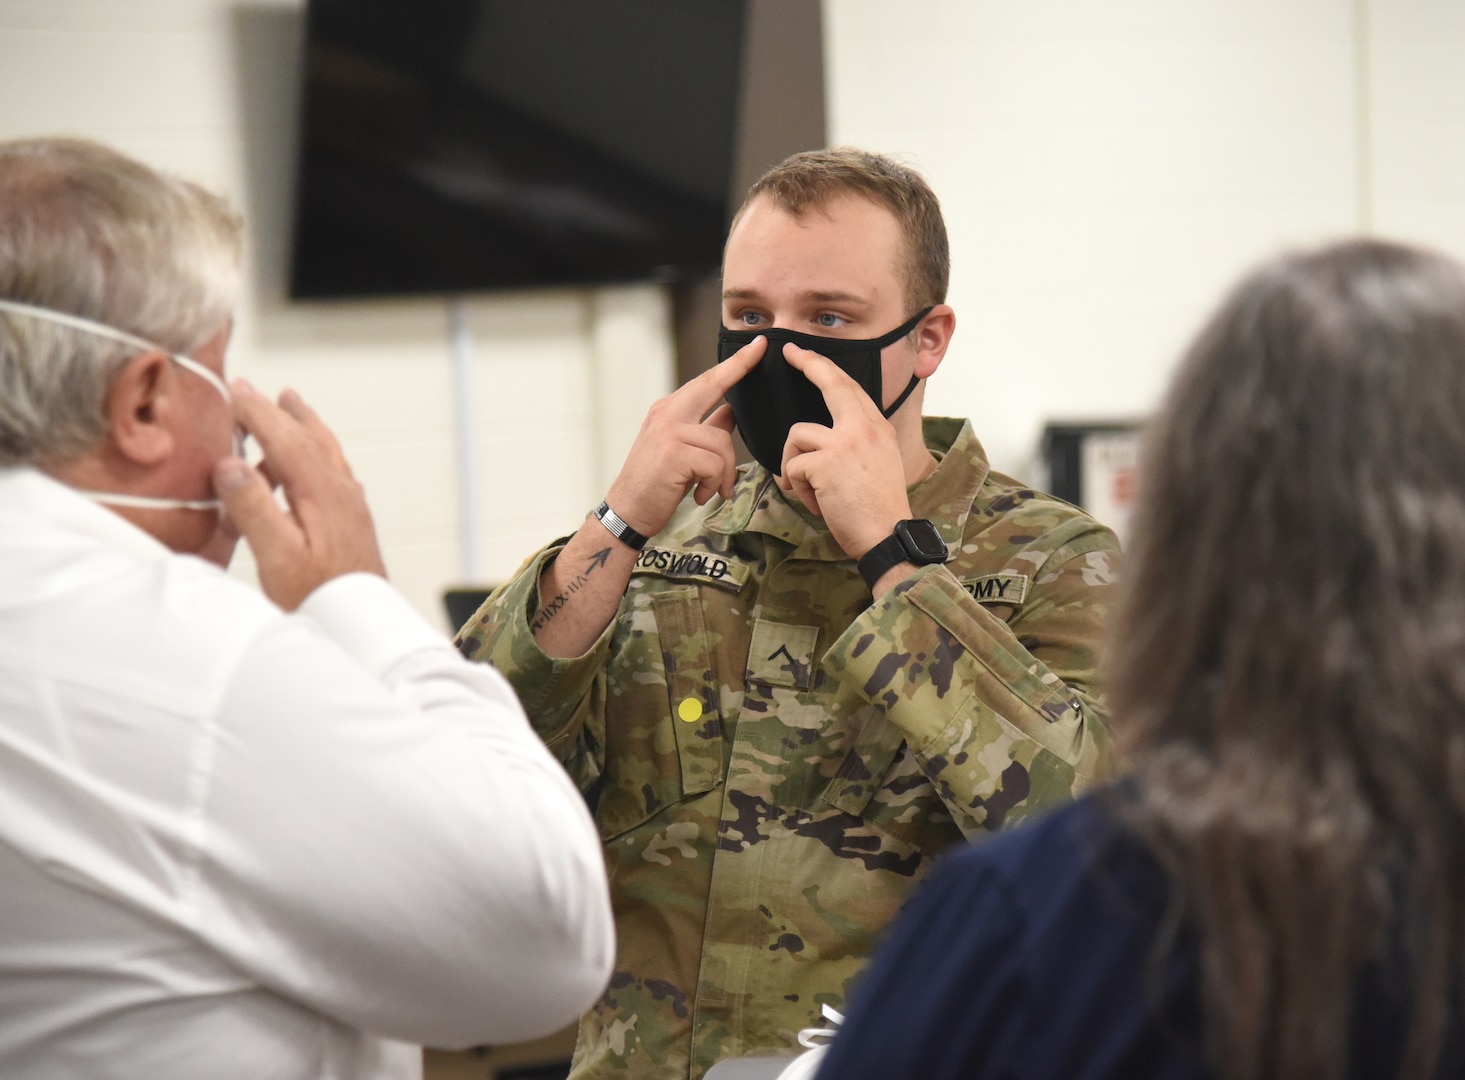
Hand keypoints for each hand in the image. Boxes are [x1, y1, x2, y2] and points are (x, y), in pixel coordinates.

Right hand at [212, 381, 386, 610]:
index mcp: (321, 491)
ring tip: (285, 406)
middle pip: (308, 437)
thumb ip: (253, 507)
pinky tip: (307, 460)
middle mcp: (340, 489)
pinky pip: (331, 469)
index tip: (234, 389)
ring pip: (324, 450)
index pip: (284, 438)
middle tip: (251, 390)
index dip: (257, 412)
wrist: (360, 620)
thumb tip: (229, 465)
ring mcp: (349, 502)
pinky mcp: (351, 517)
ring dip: (301, 425)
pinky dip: (314, 451)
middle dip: (277, 411)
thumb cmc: (318, 593)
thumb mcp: (276, 554)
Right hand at [603, 336, 764, 534]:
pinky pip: (715, 465)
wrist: (628, 511)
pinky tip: (700, 495)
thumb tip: (732, 410)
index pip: (706, 382)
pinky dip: (715, 485)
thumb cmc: (656, 482)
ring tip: (710, 489)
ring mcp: (669, 432)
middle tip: (760, 349)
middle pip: (712, 386)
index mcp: (668, 410)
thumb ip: (706, 428)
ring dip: (724, 473)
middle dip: (739, 367)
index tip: (757, 346)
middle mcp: (666, 414)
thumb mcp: (680, 449)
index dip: (734, 363)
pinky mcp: (674, 454)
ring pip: (722, 441)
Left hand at [778, 344, 913, 558]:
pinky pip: (793, 466)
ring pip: (797, 434)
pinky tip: (816, 503)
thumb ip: (858, 442)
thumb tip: (827, 436)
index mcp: (878, 428)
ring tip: (811, 490)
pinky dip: (797, 488)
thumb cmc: (879, 509)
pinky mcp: (824, 463)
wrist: (887, 536)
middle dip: (809, 363)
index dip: (826, 368)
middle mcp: (864, 428)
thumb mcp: (879, 463)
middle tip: (790, 353)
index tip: (807, 355)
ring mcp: (845, 443)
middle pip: (832, 383)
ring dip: (793, 465)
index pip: (850, 388)